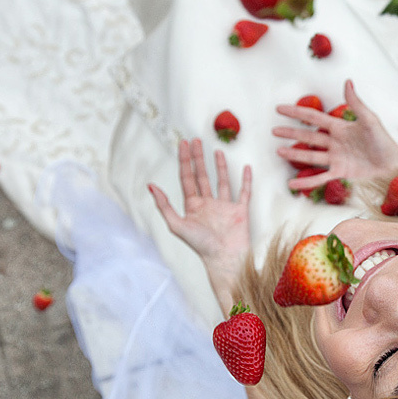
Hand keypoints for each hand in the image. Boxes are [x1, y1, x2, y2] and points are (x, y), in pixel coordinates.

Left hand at [149, 138, 251, 314]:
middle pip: (201, 176)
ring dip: (219, 166)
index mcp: (192, 207)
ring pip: (221, 181)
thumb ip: (164, 205)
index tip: (182, 144)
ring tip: (216, 150)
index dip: (184, 161)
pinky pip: (244, 192)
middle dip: (198, 158)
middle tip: (196, 140)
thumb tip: (150, 185)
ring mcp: (224, 207)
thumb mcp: (176, 225)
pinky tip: (246, 168)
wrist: (225, 258)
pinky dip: (246, 180)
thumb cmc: (201, 245)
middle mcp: (208, 204)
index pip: (187, 178)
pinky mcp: (240, 210)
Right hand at [273, 80, 397, 192]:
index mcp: (341, 128)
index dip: (297, 113)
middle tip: (274, 130)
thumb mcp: (370, 120)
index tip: (280, 109)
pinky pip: (320, 177)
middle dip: (291, 133)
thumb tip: (347, 82)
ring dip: (295, 154)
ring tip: (279, 151)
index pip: (313, 118)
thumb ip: (356, 103)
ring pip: (311, 156)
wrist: (394, 165)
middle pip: (308, 137)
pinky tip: (293, 183)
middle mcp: (335, 143)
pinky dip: (306, 181)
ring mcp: (336, 159)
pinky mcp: (340, 173)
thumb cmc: (384, 142)